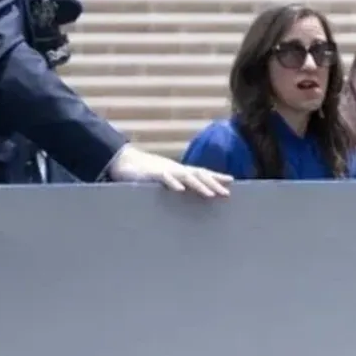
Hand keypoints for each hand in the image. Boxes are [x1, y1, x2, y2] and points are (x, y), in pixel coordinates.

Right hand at [108, 145, 231, 197]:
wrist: (124, 161)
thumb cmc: (146, 172)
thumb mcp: (166, 177)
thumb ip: (179, 183)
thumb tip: (189, 192)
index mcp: (180, 171)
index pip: (202, 172)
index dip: (216, 176)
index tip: (232, 181)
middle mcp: (176, 169)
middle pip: (198, 175)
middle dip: (214, 184)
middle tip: (227, 194)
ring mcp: (165, 170)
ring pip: (185, 177)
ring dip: (199, 185)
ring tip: (210, 194)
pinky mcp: (152, 174)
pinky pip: (164, 178)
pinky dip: (172, 183)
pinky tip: (180, 190)